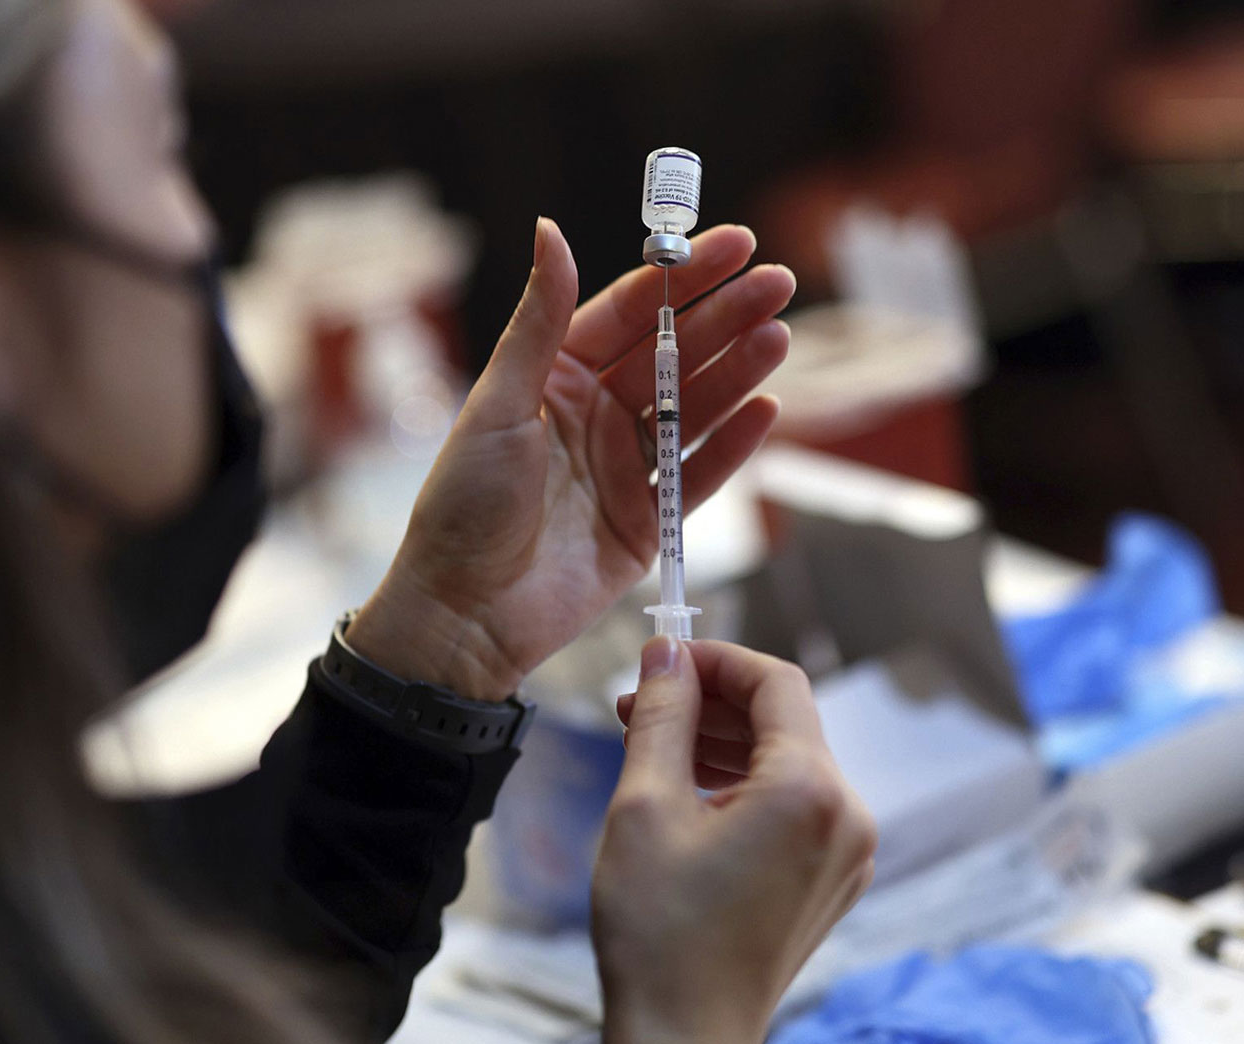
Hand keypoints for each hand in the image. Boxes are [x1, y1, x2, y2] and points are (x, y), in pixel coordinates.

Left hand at [348, 219, 794, 699]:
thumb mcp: (499, 403)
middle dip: (726, 318)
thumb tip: (550, 229)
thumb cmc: (463, 505)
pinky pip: (699, 478)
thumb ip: (540, 321)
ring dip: (738, 374)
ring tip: (780, 336)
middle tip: (778, 284)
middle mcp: (595, 416)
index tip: (733, 245)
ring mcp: (624, 470)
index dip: (682, 277)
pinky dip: (733, 448)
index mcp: (555, 377)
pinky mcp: (647, 525)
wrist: (465, 614)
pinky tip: (767, 412)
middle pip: (673, 356)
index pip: (631, 313)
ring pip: (694, 411)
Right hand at [593, 638, 876, 1043]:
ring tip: (651, 743)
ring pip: (789, 763)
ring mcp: (848, 853)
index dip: (716, 659)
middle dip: (712, 703)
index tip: (662, 658)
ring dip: (724, 743)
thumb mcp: (644, 807)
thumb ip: (660, 716)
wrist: (686, 1041)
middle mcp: (847, 816)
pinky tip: (687, 790)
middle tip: (640, 702)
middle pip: (786, 721)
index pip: (776, 682)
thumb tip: (665, 655)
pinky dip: (745, 785)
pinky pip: (795, 805)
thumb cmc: (660, 934)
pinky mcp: (832, 879)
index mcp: (810, 791)